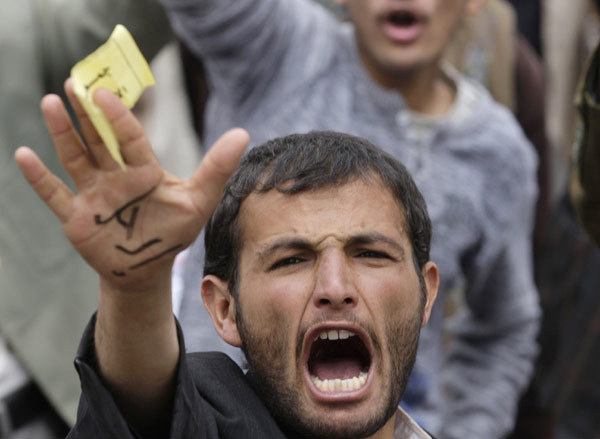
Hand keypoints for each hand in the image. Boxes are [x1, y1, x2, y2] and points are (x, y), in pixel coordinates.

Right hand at [15, 80, 248, 293]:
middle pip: (98, 140)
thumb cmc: (173, 231)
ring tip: (50, 103)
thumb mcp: (199, 200)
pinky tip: (23, 155)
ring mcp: (93, 195)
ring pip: (75, 159)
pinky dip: (40, 178)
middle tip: (72, 83)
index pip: (129, 137)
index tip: (104, 92)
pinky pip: (54, 195)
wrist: (147, 266)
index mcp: (143, 170)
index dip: (118, 116)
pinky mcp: (76, 217)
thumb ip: (217, 168)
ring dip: (62, 133)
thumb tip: (243, 133)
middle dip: (86, 113)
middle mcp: (115, 177)